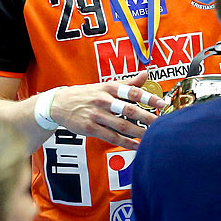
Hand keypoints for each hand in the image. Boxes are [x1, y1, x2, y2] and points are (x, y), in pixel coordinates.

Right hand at [48, 71, 164, 148]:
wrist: (58, 103)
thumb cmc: (85, 94)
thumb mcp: (104, 85)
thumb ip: (127, 83)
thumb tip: (145, 74)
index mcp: (108, 88)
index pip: (132, 92)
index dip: (149, 97)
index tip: (163, 103)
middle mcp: (102, 100)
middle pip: (129, 110)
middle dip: (147, 117)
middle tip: (161, 123)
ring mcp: (96, 115)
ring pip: (121, 125)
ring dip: (139, 132)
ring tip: (153, 136)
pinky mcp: (90, 128)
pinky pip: (111, 137)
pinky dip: (126, 142)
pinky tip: (137, 145)